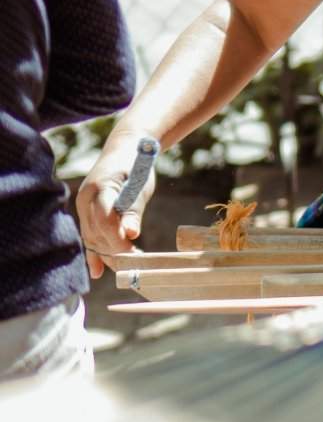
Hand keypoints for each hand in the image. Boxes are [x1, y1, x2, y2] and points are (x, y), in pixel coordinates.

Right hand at [76, 135, 156, 277]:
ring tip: (126, 270)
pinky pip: (89, 236)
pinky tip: (97, 272)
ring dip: (108, 255)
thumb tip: (131, 234)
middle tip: (135, 268)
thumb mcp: (140, 184)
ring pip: (93, 237)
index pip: (105, 220)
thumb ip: (134, 209)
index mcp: (99, 187)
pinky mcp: (87, 214)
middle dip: (115, 251)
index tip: (133, 254)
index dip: (117, 239)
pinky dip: (95, 253)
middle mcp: (85, 199)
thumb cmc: (136, 165)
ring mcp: (83, 207)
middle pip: (97, 232)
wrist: (124, 149)